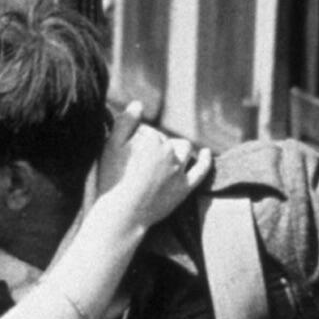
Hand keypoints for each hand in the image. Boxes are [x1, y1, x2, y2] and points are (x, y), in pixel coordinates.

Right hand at [100, 102, 211, 223]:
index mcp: (152, 138)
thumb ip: (125, 122)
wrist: (122, 215)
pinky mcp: (185, 188)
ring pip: (184, 149)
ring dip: (176, 149)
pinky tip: (207, 153)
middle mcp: (169, 151)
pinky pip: (202, 170)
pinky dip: (206, 160)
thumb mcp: (111, 146)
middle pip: (164, 140)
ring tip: (164, 158)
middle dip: (154, 146)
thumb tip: (138, 103)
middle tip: (137, 164)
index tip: (125, 155)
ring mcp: (179, 170)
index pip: (146, 131)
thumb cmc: (112, 180)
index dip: (134, 141)